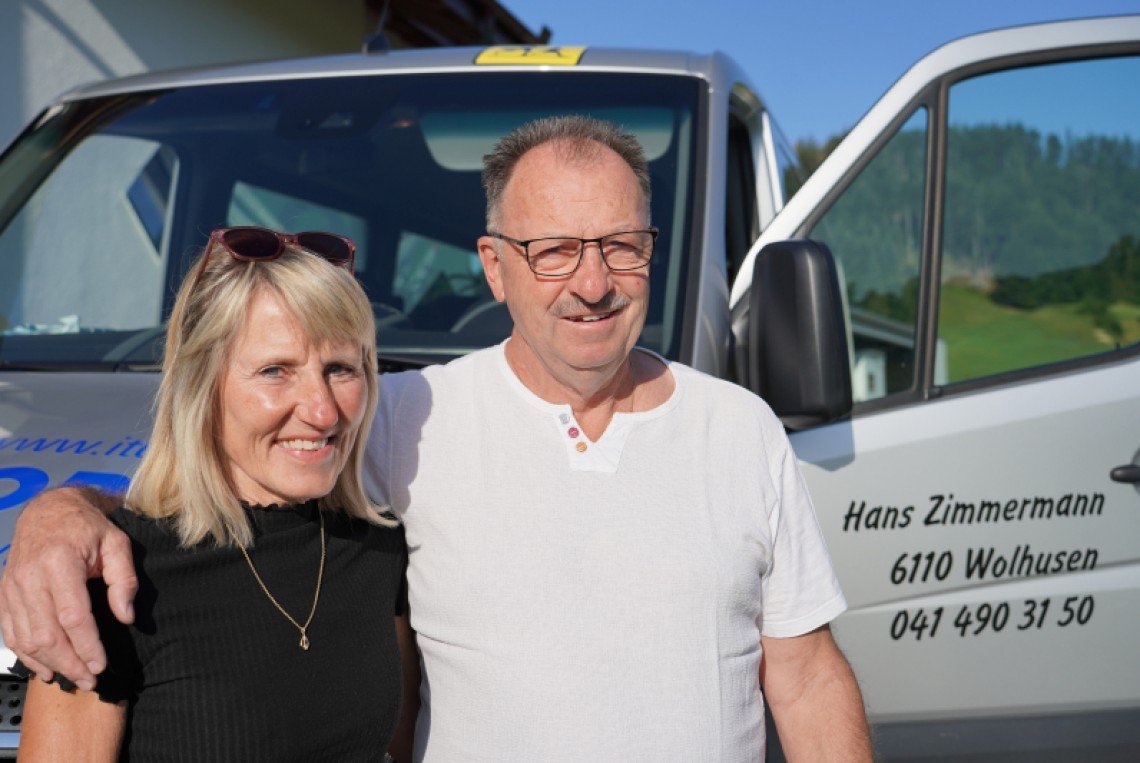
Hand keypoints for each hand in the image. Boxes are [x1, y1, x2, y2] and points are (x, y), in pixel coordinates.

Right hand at [0, 487, 136, 690]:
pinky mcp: (4, 594)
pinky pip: (11, 632)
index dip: (87, 646)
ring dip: (49, 663)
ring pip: (27, 638)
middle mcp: (30, 577)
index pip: (73, 617)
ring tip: (73, 678)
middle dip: (70, 663)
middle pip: (47, 634)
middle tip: (90, 680)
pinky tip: (45, 668)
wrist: (48, 510)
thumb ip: (124, 580)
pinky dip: (26, 655)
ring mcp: (12, 587)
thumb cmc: (87, 526)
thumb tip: (126, 616)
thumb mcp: (117, 543)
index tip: (101, 665)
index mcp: (59, 562)